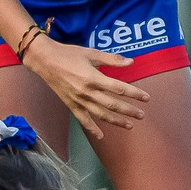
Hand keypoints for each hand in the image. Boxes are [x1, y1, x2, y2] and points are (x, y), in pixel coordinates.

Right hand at [21, 35, 146, 140]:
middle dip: (129, 111)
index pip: (119, 88)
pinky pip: (83, 119)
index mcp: (93, 78)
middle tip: (142, 115)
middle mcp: (87, 92)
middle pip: (113, 104)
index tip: (146, 98)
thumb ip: (112, 59)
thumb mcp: (91, 53)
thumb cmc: (68, 54)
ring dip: (116, 121)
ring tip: (129, 125)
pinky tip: (101, 136)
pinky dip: (92, 128)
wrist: (45, 60)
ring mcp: (78, 100)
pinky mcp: (71, 104)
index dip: (134, 94)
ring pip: (101, 114)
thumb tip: (131, 62)